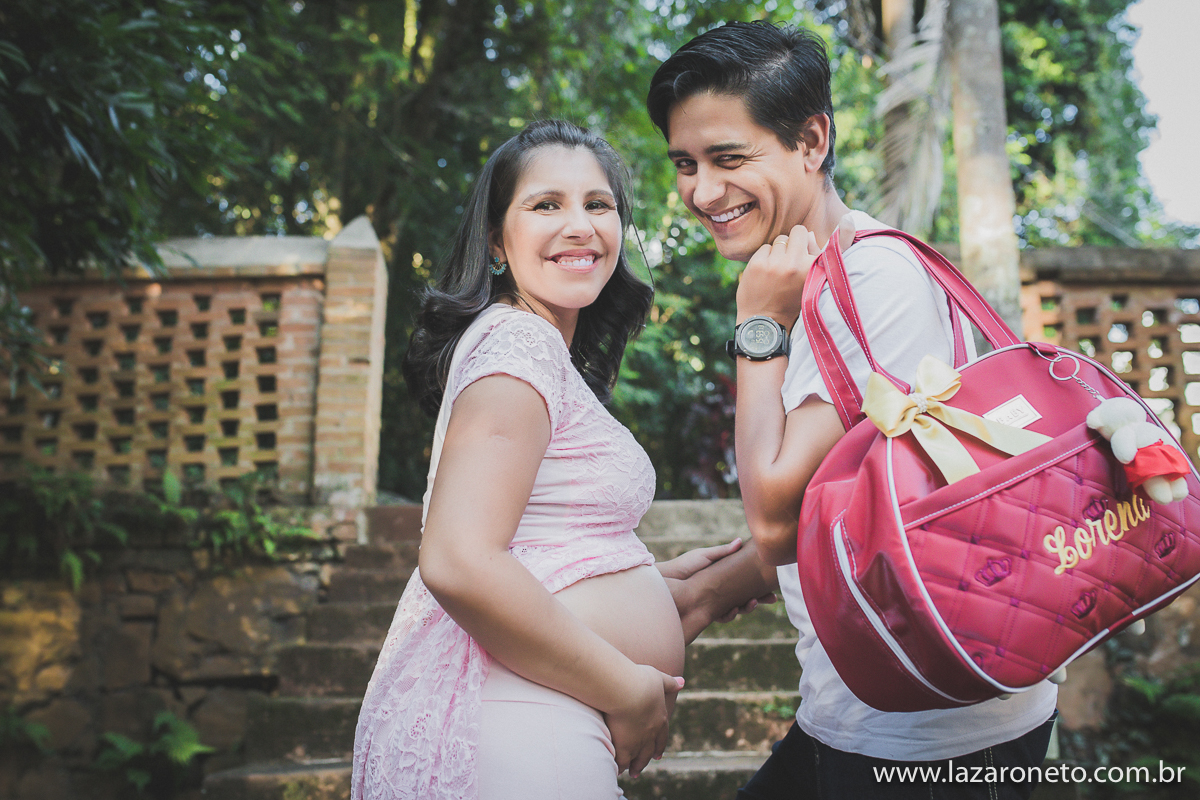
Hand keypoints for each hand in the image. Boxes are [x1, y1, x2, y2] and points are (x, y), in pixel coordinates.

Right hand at [605, 666, 683, 777]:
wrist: (627, 692)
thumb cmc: (640, 681)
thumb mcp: (658, 678)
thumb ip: (669, 682)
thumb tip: (682, 681)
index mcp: (660, 719)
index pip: (661, 736)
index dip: (659, 745)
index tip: (658, 754)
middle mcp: (651, 734)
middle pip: (649, 751)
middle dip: (646, 759)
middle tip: (641, 767)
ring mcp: (638, 742)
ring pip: (637, 759)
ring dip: (634, 766)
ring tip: (631, 773)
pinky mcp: (623, 747)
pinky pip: (622, 761)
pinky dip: (619, 766)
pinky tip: (616, 770)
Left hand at [659, 539, 778, 642]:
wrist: (666, 582)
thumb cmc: (684, 566)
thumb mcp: (704, 556)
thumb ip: (723, 552)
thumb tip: (741, 541)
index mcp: (724, 577)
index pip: (747, 582)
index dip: (761, 586)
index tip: (773, 586)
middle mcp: (722, 592)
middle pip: (746, 597)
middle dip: (759, 600)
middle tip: (771, 599)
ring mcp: (715, 603)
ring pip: (737, 609)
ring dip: (746, 608)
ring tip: (751, 603)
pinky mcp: (707, 613)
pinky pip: (722, 616)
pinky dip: (729, 615)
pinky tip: (734, 610)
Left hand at [735, 216, 856, 326]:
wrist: (764, 322)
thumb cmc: (790, 301)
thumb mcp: (811, 283)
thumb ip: (814, 257)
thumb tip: (809, 233)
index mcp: (815, 271)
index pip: (834, 247)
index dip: (846, 232)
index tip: (848, 220)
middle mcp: (798, 265)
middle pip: (799, 231)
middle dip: (796, 240)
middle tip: (792, 259)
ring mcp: (777, 264)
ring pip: (781, 239)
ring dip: (780, 250)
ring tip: (779, 270)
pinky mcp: (758, 263)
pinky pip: (765, 247)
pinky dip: (765, 257)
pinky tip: (766, 273)